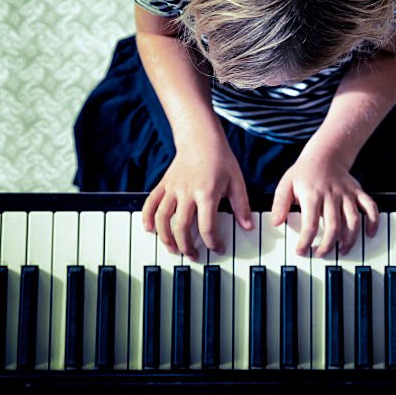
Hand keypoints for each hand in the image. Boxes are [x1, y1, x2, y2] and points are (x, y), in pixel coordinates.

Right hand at [142, 136, 252, 259]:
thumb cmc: (220, 159)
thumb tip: (247, 227)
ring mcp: (172, 188)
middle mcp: (187, 192)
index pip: (207, 226)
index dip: (213, 242)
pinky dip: (147, 218)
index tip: (219, 248)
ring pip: (162, 218)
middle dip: (187, 246)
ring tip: (173, 249)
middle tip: (194, 256)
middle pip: (181, 227)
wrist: (200, 138)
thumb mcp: (236, 181)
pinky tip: (150, 230)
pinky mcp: (163, 184)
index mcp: (207, 192)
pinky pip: (150, 203)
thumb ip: (241, 206)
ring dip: (166, 237)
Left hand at [271, 151, 378, 257]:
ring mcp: (347, 194)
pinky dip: (373, 221)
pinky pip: (370, 207)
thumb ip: (280, 204)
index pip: (310, 224)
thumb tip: (276, 223)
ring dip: (349, 239)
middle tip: (321, 255)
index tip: (301, 251)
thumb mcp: (286, 184)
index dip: (306, 241)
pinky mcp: (358, 192)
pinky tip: (370, 234)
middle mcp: (332, 195)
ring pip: (353, 220)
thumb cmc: (304, 172)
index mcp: (312, 195)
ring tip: (343, 251)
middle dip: (328, 245)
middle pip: (333, 226)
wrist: (325, 154)